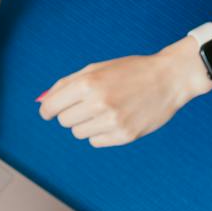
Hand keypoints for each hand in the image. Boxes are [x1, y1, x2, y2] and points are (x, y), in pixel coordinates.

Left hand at [37, 36, 211, 146]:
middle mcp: (98, 104)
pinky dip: (100, 133)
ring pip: (79, 133)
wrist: (169, 78)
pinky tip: (115, 119)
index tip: (51, 112)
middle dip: (70, 113)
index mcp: (88, 84)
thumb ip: (66, 84)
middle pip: (64, 121)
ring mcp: (113, 122)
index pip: (51, 108)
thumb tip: (43, 102)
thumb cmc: (129, 71)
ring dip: (86, 123)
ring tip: (104, 110)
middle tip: (87, 104)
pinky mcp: (125, 136)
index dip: (48, 110)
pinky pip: (96, 142)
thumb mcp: (96, 68)